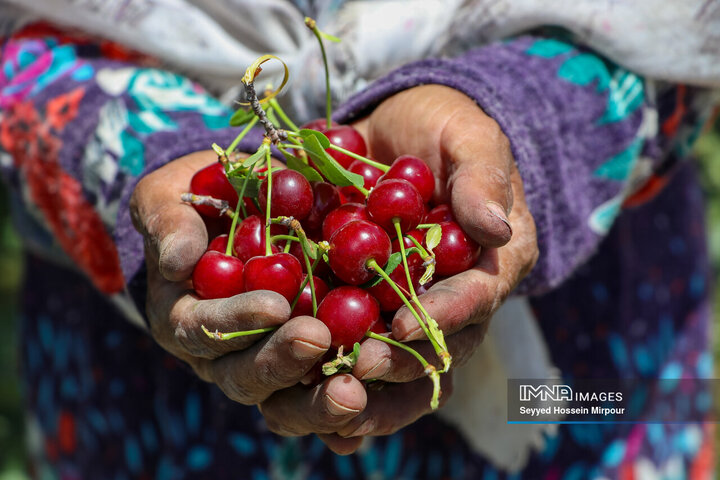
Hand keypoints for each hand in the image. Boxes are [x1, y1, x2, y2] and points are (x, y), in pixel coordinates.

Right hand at [129, 151, 332, 404]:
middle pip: (244, 376)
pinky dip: (341, 414)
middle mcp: (221, 355)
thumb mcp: (169, 197)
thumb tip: (178, 261)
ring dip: (316, 402)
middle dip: (280, 361)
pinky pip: (318, 399)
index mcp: (184, 317)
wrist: (242, 212)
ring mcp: (264, 366)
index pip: (202, 329)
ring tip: (352, 393)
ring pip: (284, 401)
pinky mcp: (303, 369)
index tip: (275, 306)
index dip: (236, 321)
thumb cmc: (201, 200)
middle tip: (317, 339)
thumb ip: (169, 222)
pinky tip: (366, 418)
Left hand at [260, 85, 538, 452]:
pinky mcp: (360, 307)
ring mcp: (404, 308)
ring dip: (358, 389)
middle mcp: (450, 299)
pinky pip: (347, 349)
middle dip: (395, 365)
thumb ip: (482, 176)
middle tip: (354, 370)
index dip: (443, 316)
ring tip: (317, 399)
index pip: (476, 297)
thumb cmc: (440, 128)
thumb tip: (495, 229)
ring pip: (390, 364)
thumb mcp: (467, 136)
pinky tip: (290, 397)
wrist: (392, 134)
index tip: (402, 326)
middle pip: (433, 350)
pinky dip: (324, 378)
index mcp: (489, 263)